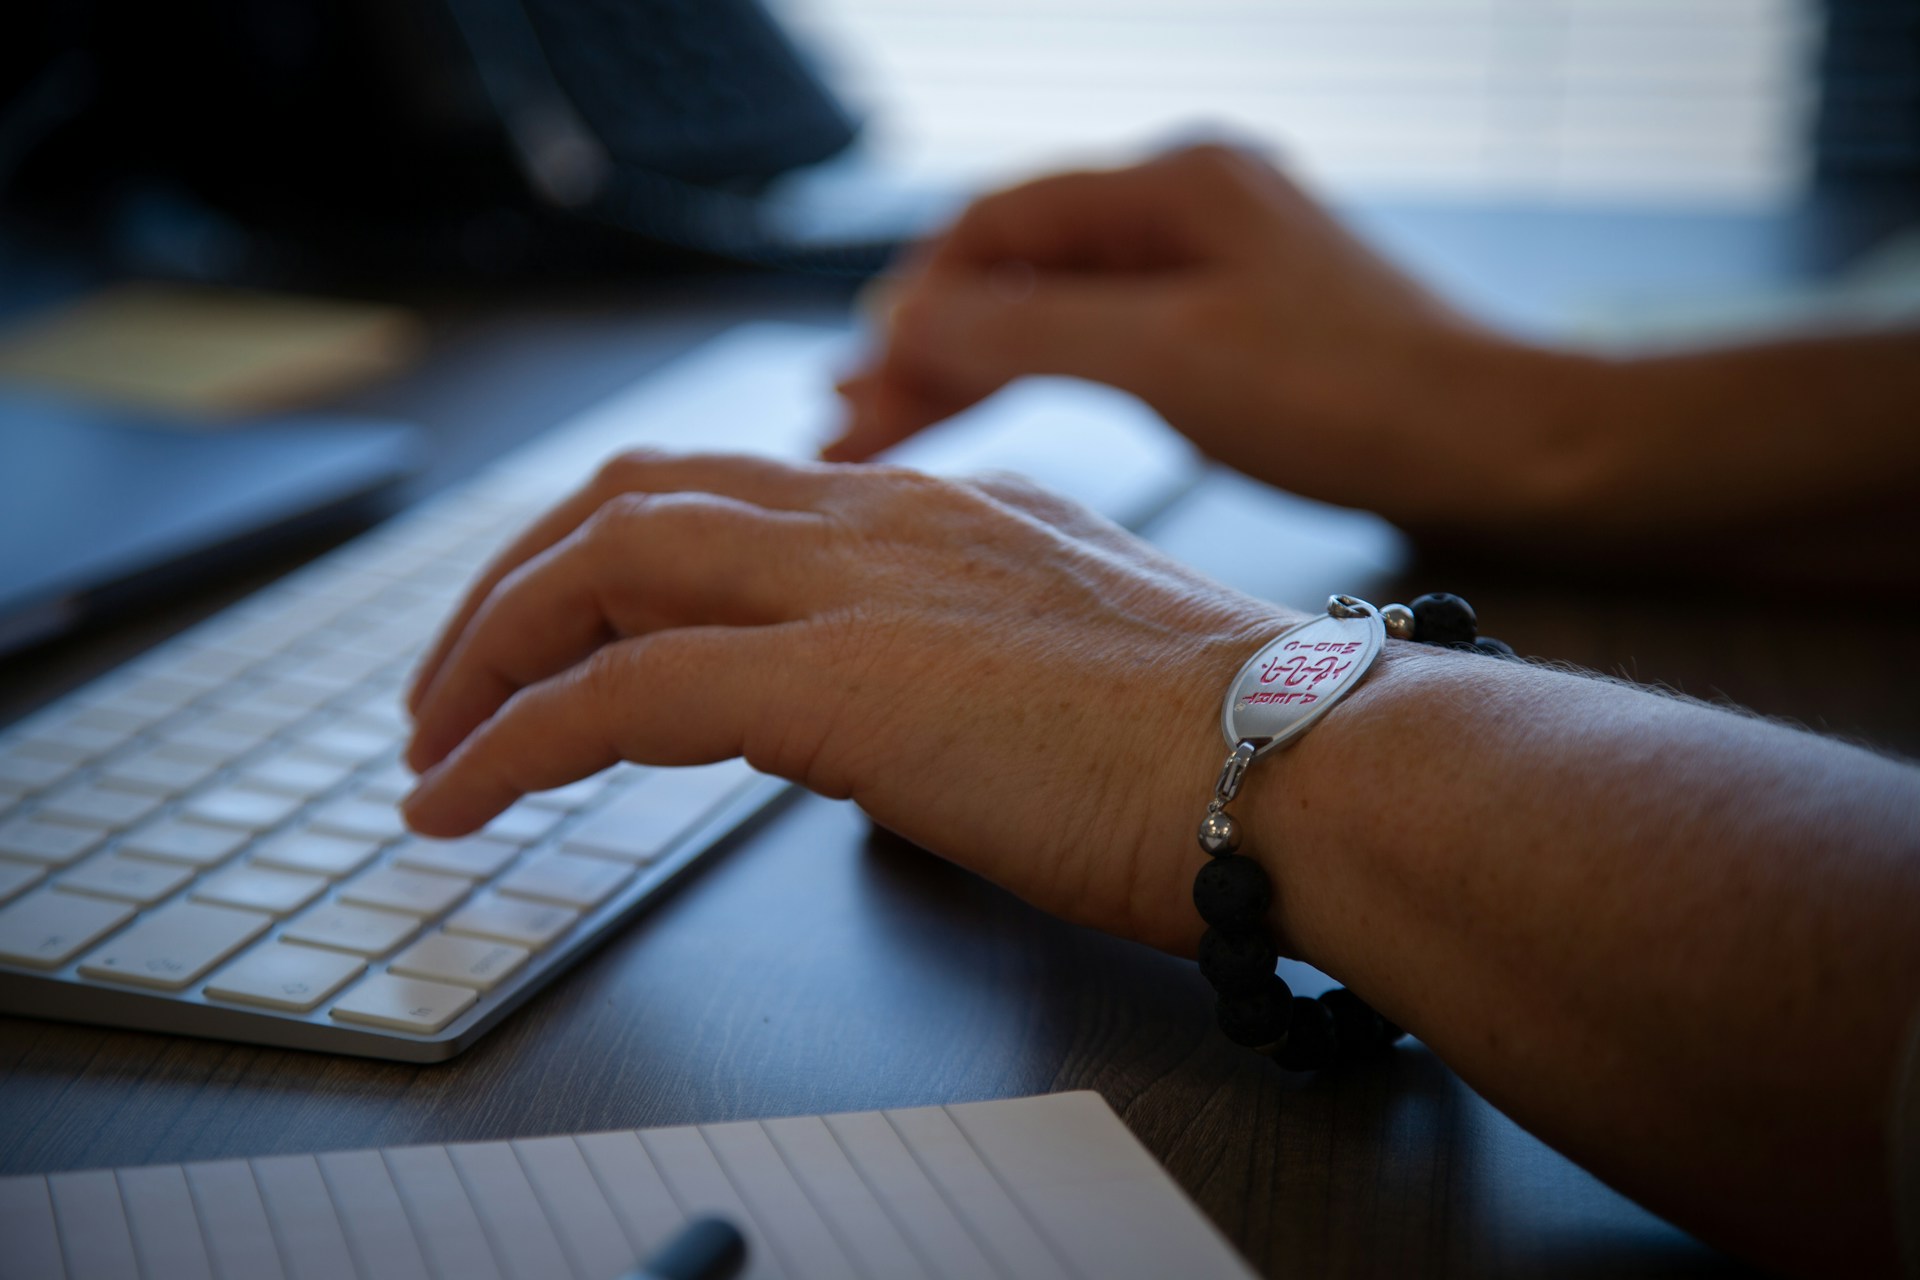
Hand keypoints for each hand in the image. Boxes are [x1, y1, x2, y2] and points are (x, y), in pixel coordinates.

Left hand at [403, 451, 1294, 952]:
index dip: (612, 555)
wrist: (1311, 763)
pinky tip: (462, 802)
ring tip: (434, 743)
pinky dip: (512, 742)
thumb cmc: (1233, 741)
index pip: (730, 494)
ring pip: (602, 563)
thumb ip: (973, 655)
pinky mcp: (834, 682)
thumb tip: (897, 712)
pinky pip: (615, 696)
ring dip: (489, 649)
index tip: (564, 633)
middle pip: (635, 498)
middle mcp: (884, 519)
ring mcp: (855, 586)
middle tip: (457, 682)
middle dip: (518, 585)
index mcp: (941, 511)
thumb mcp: (1074, 660)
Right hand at [827, 143, 1572, 528]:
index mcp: (1175, 184)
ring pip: (1058, 308)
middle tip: (856, 423)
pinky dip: (1046, 380)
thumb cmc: (1364, 395)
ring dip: (978, 366)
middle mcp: (1193, 207)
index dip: (913, 302)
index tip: (860, 381)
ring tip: (901, 430)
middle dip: (932, 342)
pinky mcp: (1242, 328)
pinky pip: (1109, 340)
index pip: (995, 226)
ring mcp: (1219, 266)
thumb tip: (904, 322)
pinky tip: (1009, 417)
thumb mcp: (1169, 357)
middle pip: (1018, 266)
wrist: (1507, 447)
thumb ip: (1027, 333)